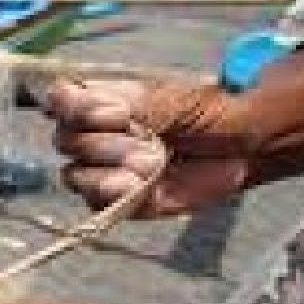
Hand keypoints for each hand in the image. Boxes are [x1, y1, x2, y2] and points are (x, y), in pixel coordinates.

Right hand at [45, 39, 303, 217]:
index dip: (75, 108)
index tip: (115, 115)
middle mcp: (93, 135)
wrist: (243, 151)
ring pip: (73, 174)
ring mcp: (100, 170)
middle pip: (64, 140)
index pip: (60, 100)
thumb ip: (140, 104)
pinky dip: (113, 196)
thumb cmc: (211, 115)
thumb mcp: (180, 100)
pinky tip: (138, 187)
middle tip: (149, 143)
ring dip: (108, 171)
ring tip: (150, 166)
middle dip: (103, 144)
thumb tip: (106, 110)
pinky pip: (93, 203)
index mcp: (101, 102)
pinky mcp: (113, 201)